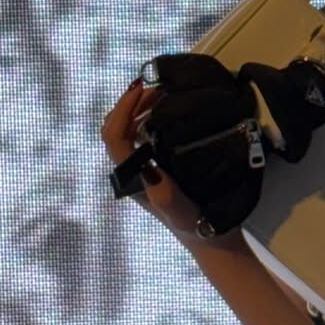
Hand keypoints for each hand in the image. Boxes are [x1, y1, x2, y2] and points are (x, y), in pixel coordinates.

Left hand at [100, 80, 250, 253]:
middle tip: (156, 85)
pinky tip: (166, 109)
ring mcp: (139, 169)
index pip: (114, 137)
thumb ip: (165, 195)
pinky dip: (147, 115)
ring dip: (137, 107)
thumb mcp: (182, 212)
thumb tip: (149, 168)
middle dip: (129, 103)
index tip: (144, 88)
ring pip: (124, 130)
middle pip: (113, 129)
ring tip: (161, 92)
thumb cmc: (197, 226)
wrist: (211, 240)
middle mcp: (130, 173)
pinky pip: (138, 135)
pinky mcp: (152, 166)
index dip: (123, 109)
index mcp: (131, 180)